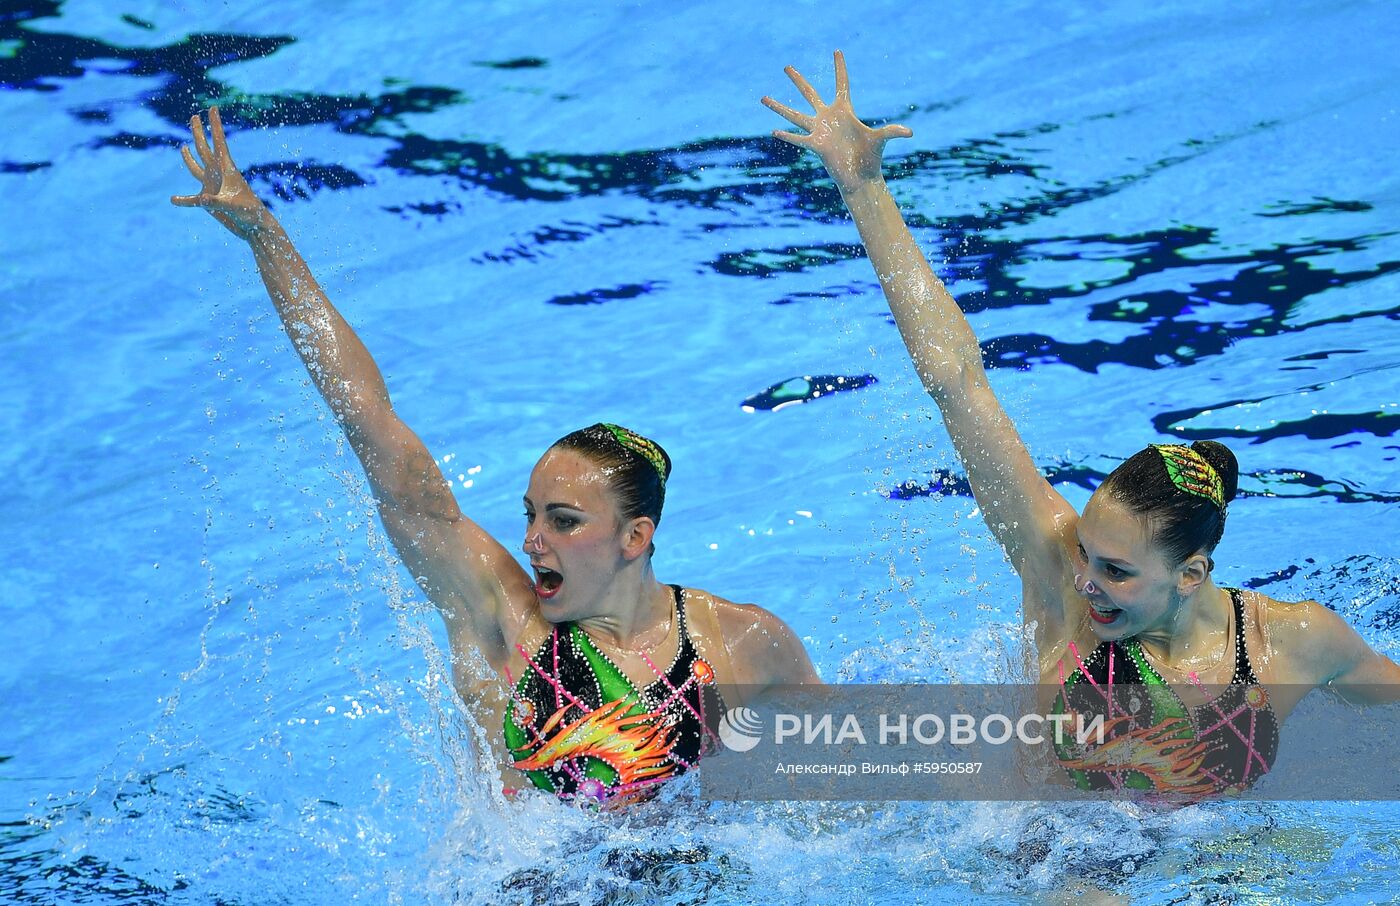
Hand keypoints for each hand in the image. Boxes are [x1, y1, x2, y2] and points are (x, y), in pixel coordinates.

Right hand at [170, 106, 268, 238]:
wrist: (254, 229)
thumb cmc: (250, 214)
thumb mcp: (233, 206)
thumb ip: (216, 202)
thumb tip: (202, 200)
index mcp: (227, 169)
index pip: (220, 142)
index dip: (215, 125)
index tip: (213, 108)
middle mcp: (218, 174)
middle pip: (205, 148)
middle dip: (200, 132)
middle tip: (194, 116)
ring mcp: (212, 186)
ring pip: (197, 167)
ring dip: (189, 157)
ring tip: (184, 146)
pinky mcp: (208, 201)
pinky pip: (192, 199)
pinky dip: (183, 200)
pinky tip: (173, 199)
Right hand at [761, 50, 911, 186]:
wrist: (861, 178)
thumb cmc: (871, 158)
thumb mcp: (881, 140)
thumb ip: (892, 131)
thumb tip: (909, 132)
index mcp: (844, 111)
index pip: (842, 83)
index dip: (840, 67)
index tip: (837, 51)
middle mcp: (828, 118)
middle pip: (810, 94)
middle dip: (798, 80)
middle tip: (786, 67)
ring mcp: (819, 131)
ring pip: (795, 115)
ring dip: (779, 107)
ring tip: (763, 98)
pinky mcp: (815, 145)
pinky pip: (798, 138)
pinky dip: (787, 136)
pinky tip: (773, 131)